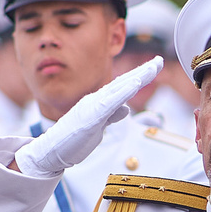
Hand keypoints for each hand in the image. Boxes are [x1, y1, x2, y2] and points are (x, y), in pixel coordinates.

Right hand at [14, 60, 159, 177]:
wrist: (51, 151)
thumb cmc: (72, 140)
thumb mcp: (98, 126)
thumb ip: (111, 116)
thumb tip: (126, 109)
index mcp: (99, 102)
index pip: (123, 87)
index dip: (139, 76)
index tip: (155, 67)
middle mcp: (97, 99)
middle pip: (124, 83)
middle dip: (143, 71)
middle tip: (160, 60)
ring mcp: (93, 106)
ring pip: (119, 88)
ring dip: (137, 77)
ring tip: (152, 68)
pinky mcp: (91, 116)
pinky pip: (111, 102)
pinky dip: (124, 92)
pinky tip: (136, 84)